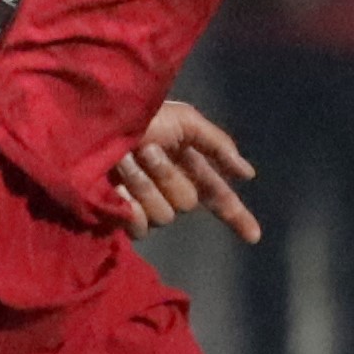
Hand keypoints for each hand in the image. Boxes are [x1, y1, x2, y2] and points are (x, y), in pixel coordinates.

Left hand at [111, 101, 260, 242]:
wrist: (98, 123)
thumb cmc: (140, 117)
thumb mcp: (184, 120)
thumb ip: (218, 145)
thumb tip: (248, 174)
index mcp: (188, 168)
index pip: (219, 197)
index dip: (237, 217)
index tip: (255, 236)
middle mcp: (171, 190)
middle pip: (188, 202)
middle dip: (167, 174)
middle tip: (147, 149)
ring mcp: (148, 206)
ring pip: (164, 214)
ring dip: (144, 184)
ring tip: (124, 160)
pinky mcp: (124, 218)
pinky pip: (140, 227)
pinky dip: (128, 206)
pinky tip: (114, 187)